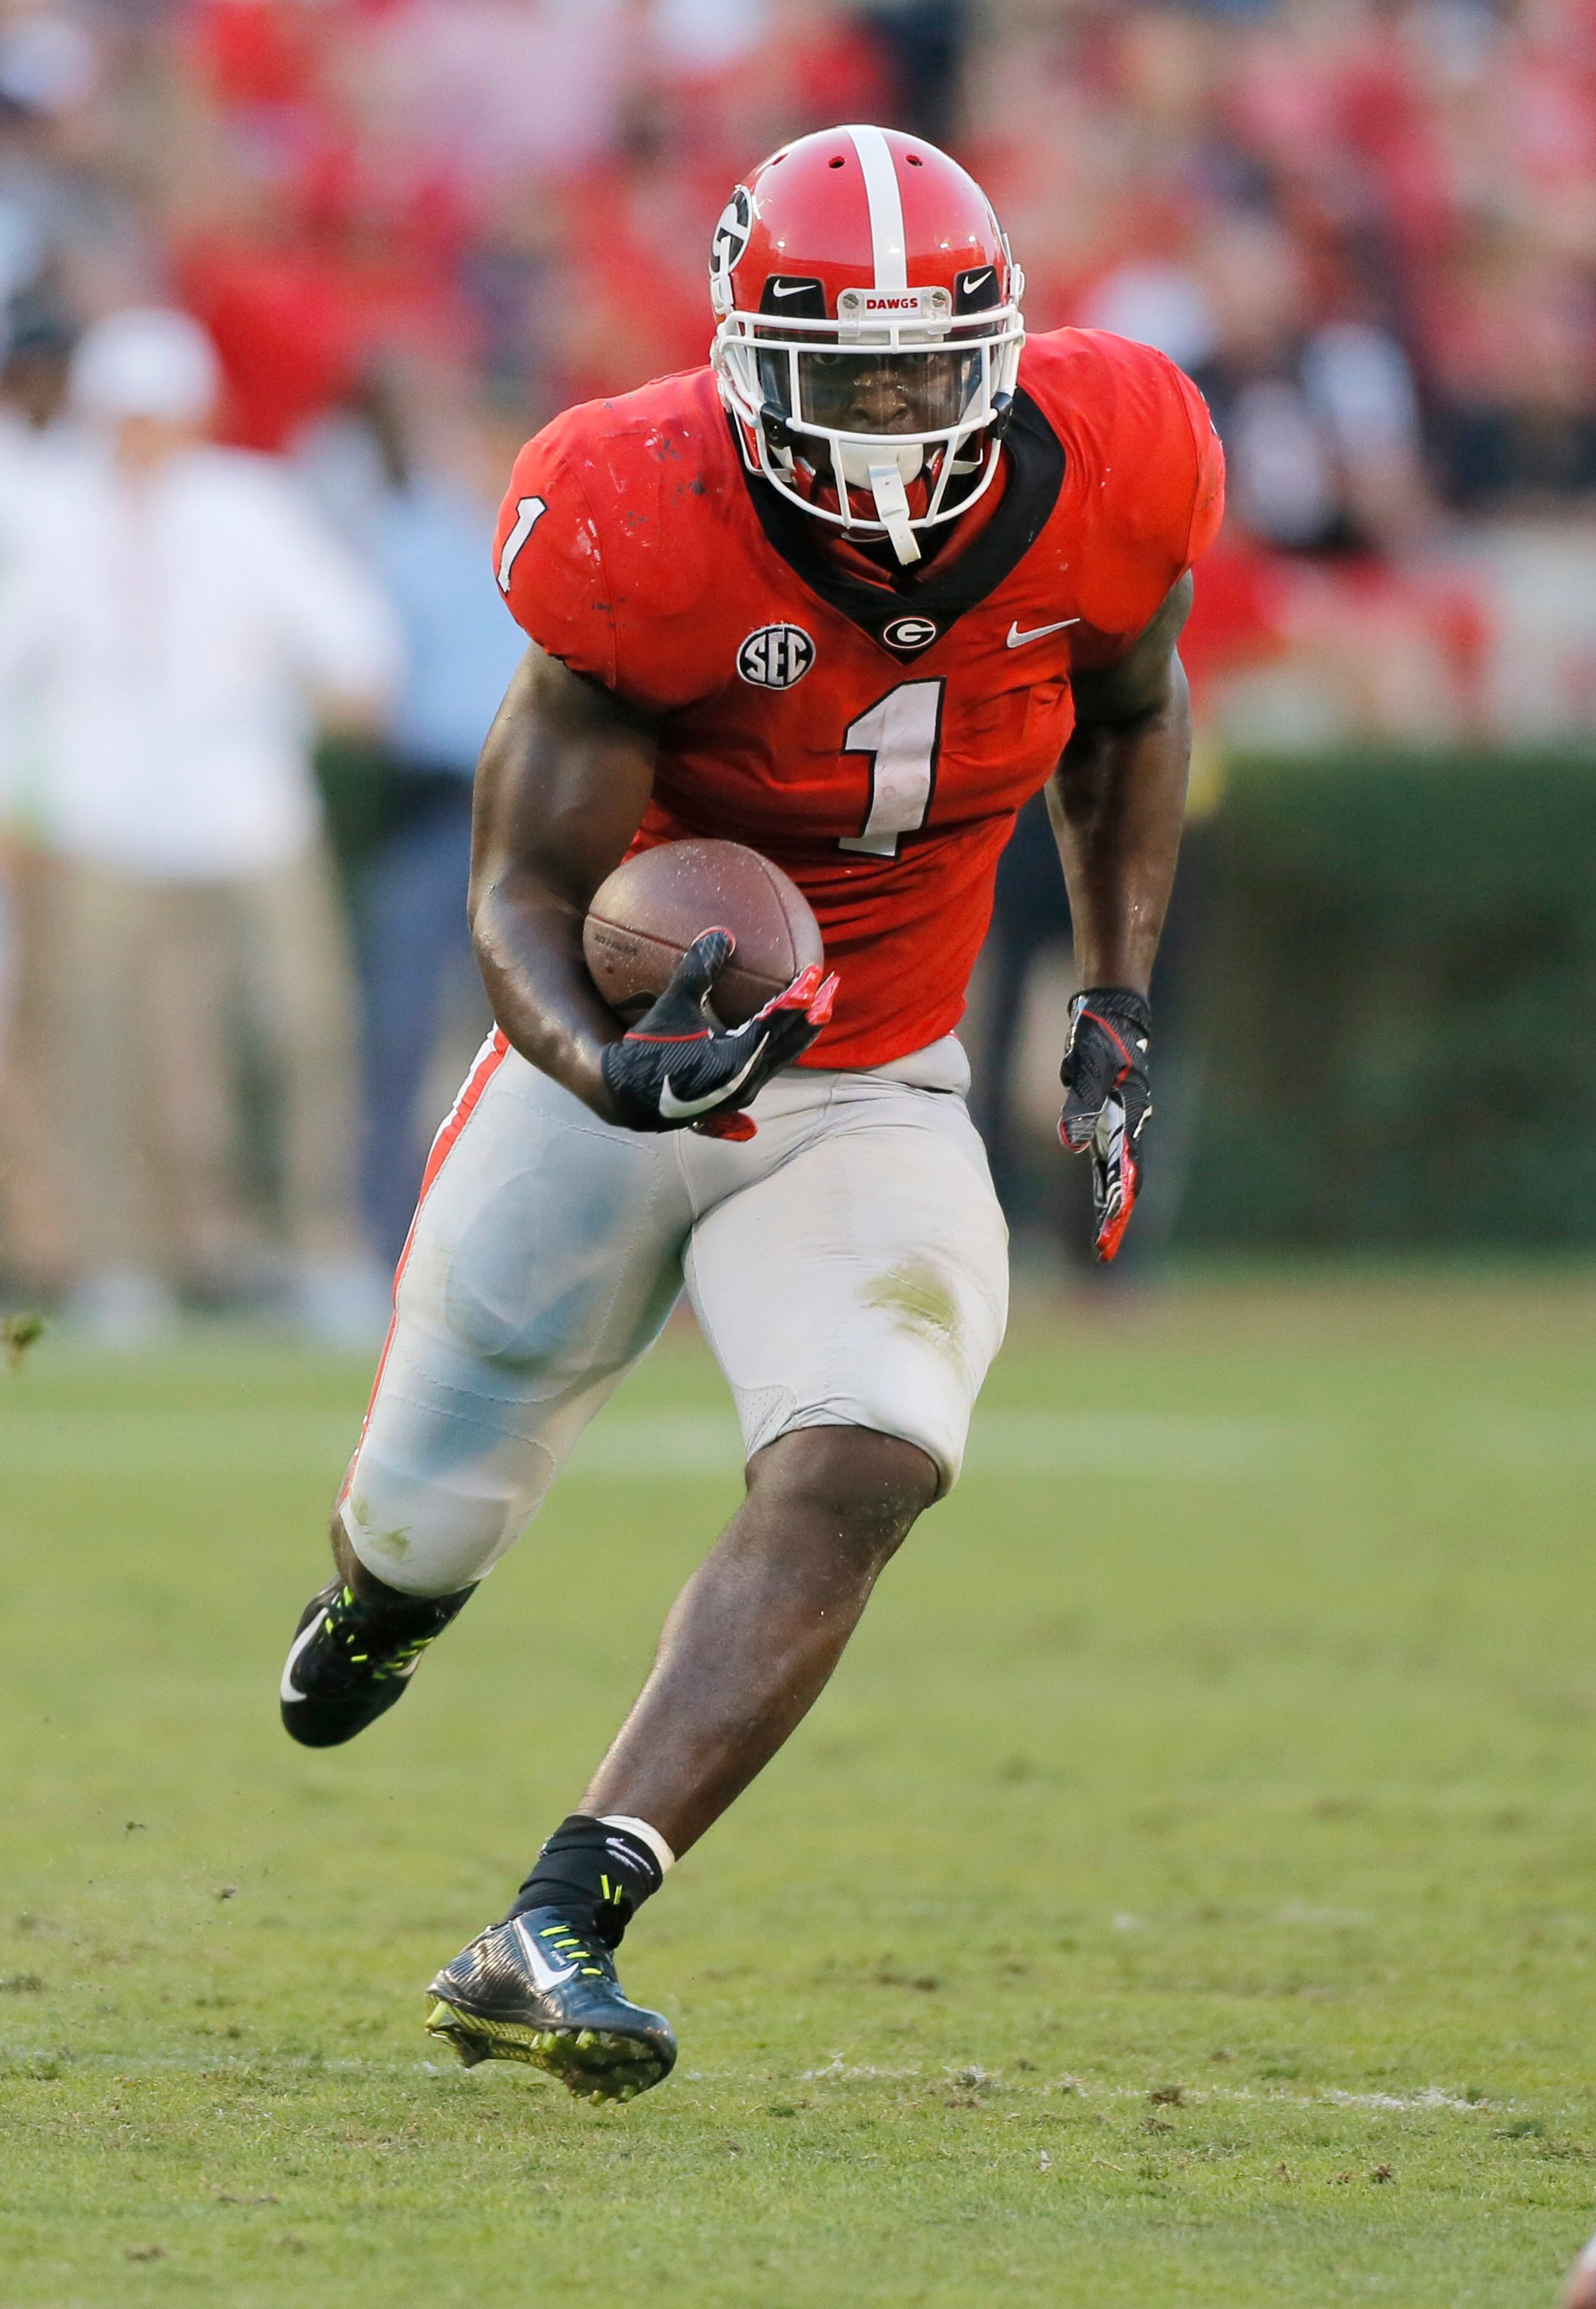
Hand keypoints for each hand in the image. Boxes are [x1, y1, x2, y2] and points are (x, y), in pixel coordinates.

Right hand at [601, 928, 837, 1139]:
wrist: (625, 1096)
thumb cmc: (646, 1051)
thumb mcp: (673, 1007)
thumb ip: (698, 971)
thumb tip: (720, 934)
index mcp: (739, 1061)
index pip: (782, 1023)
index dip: (802, 996)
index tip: (817, 972)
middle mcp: (748, 1081)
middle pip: (793, 1044)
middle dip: (814, 1015)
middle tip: (832, 987)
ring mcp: (742, 1091)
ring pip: (782, 1057)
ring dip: (799, 1032)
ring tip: (815, 1010)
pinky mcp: (732, 1094)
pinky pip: (767, 1064)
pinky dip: (779, 1044)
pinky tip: (778, 1032)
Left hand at [1059, 986, 1150, 1262]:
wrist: (1114, 1013)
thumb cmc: (1102, 1039)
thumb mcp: (1088, 1069)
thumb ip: (1080, 1106)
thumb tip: (1070, 1143)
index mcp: (1127, 1121)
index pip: (1124, 1175)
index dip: (1115, 1209)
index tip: (1107, 1238)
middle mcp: (1128, 1127)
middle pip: (1124, 1181)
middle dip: (1116, 1217)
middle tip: (1104, 1252)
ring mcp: (1120, 1122)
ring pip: (1117, 1171)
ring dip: (1112, 1202)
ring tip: (1105, 1234)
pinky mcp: (1108, 1115)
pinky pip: (1109, 1155)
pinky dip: (1105, 1179)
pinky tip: (1101, 1193)